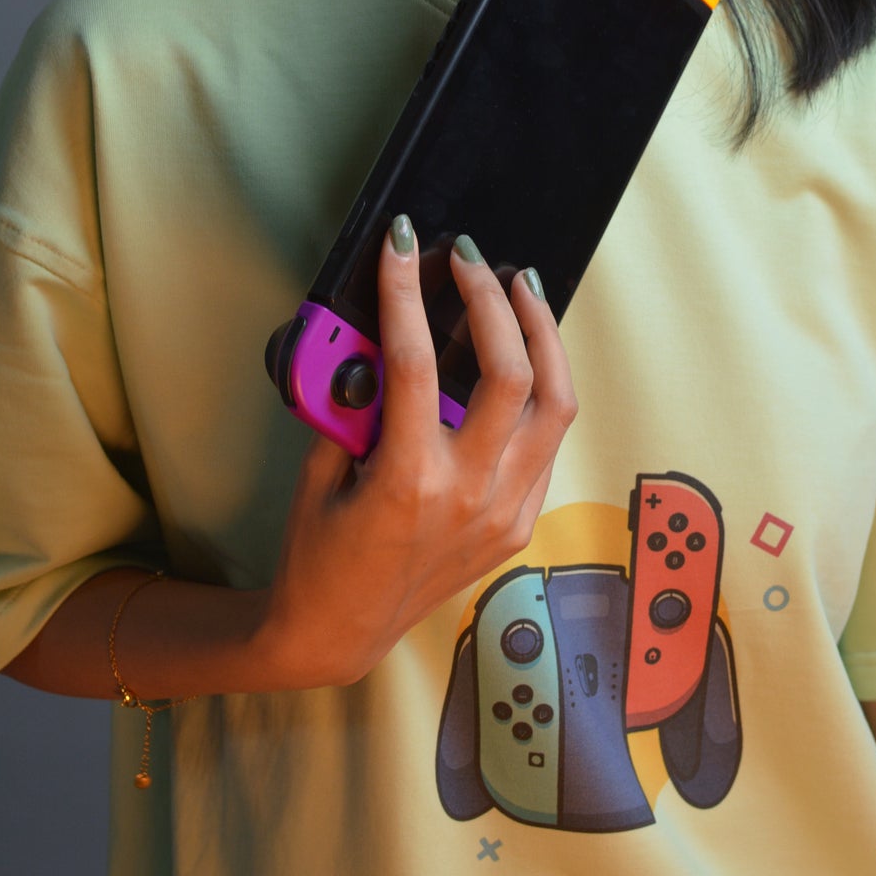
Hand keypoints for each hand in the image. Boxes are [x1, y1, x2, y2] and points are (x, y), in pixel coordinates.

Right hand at [260, 222, 577, 687]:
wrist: (339, 633)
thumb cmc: (319, 550)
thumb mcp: (319, 469)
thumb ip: (351, 401)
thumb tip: (374, 332)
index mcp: (408, 481)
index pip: (416, 360)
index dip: (406, 290)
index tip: (404, 242)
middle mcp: (469, 495)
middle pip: (511, 371)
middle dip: (493, 299)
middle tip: (472, 257)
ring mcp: (503, 513)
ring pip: (557, 403)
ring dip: (543, 335)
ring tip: (522, 287)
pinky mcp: (518, 525)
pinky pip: (548, 443)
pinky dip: (542, 389)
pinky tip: (526, 354)